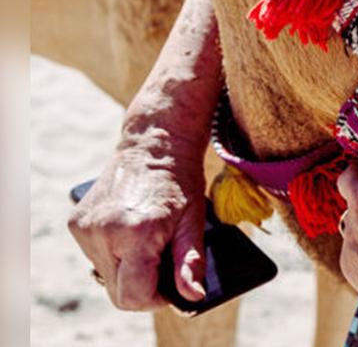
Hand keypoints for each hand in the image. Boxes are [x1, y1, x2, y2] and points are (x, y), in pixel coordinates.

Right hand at [67, 118, 208, 309]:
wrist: (154, 144)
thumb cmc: (180, 183)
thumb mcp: (194, 222)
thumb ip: (190, 262)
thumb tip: (192, 296)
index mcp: (135, 233)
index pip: (132, 296)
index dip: (154, 299)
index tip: (169, 287)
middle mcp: (104, 232)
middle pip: (117, 291)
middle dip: (142, 285)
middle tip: (162, 262)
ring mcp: (85, 227)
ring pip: (105, 275)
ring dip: (127, 269)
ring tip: (147, 242)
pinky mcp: (76, 223)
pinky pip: (95, 256)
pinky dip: (113, 254)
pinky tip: (130, 232)